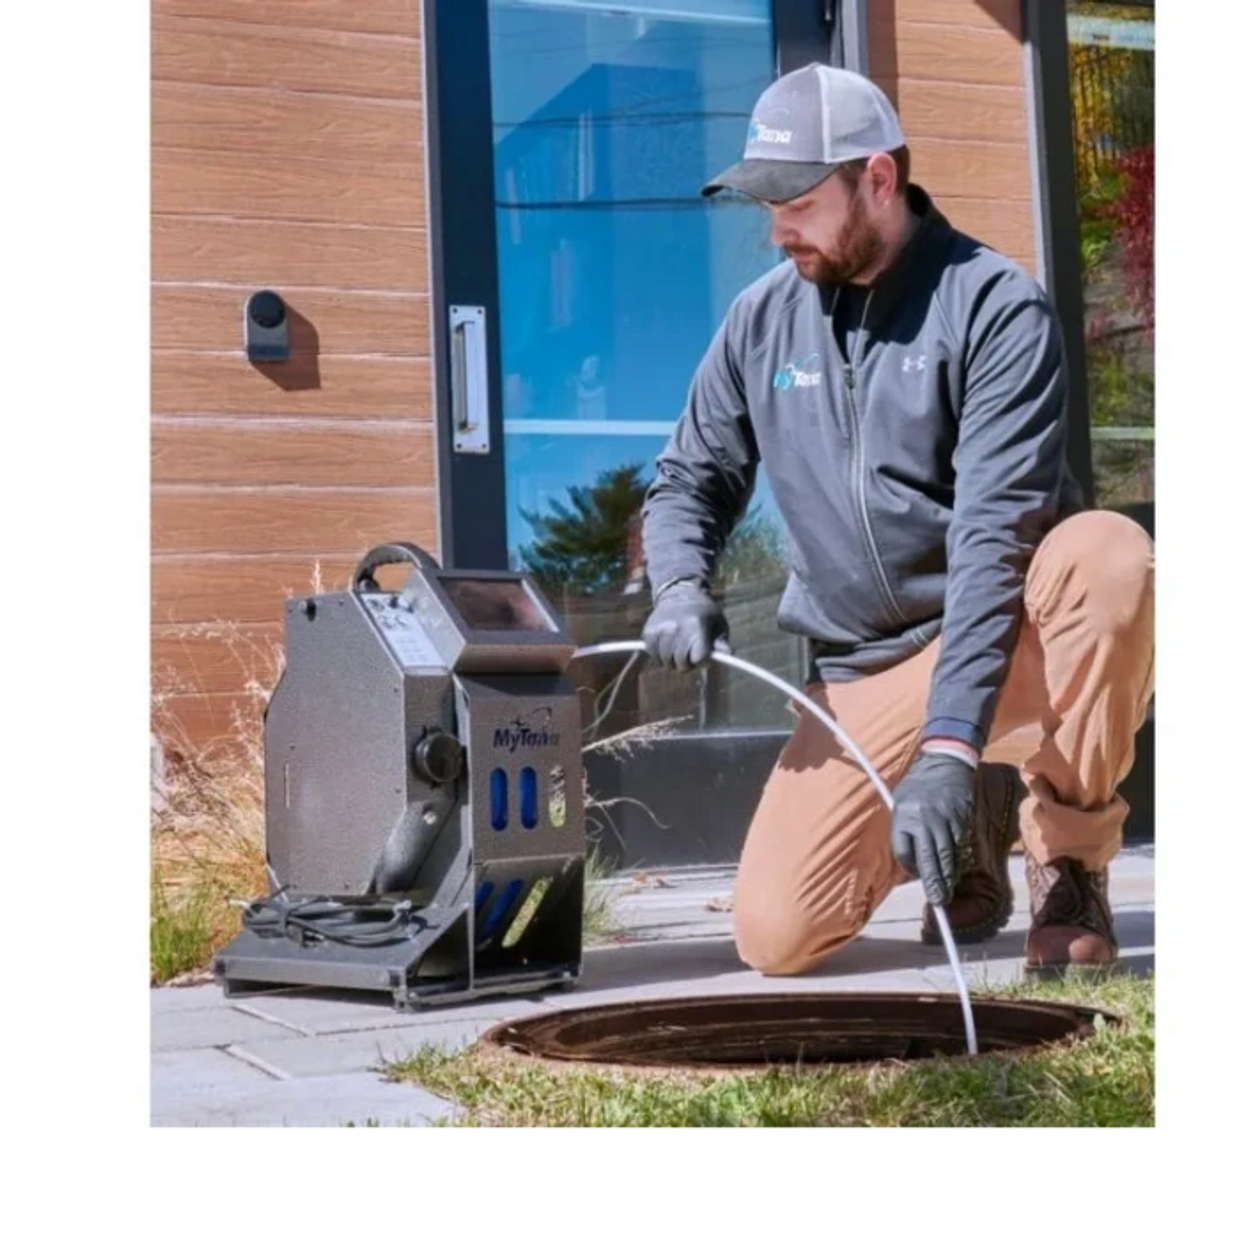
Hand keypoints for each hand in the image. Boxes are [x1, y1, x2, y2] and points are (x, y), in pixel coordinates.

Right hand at [641, 580, 730, 670]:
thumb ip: (721, 642)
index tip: (704, 656)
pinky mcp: (648, 631)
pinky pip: (654, 655)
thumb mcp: (718, 624)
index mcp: (696, 625)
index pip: (698, 657)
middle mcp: (676, 627)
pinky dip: (660, 655)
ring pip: (666, 662)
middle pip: (681, 663)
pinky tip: (668, 645)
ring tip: (679, 648)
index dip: (703, 661)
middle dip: (688, 663)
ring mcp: (660, 629)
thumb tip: (728, 654)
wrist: (679, 593)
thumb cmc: (704, 613)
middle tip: (691, 654)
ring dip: (673, 660)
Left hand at [890, 749, 977, 904]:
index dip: (909, 866)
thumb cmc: (918, 786)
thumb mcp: (901, 803)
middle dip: (934, 883)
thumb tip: (911, 861)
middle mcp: (924, 820)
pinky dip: (957, 860)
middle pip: (929, 859)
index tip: (916, 874)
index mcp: (904, 816)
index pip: (903, 851)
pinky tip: (955, 871)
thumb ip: (903, 830)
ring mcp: (945, 821)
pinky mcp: (961, 821)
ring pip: (947, 856)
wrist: (945, 763)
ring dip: (947, 877)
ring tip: (946, 893)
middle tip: (938, 902)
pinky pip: (958, 846)